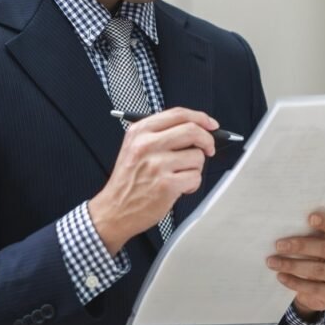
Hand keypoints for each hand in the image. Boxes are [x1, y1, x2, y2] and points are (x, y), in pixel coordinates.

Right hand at [89, 107, 217, 254]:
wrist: (114, 210)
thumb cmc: (129, 180)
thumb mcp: (135, 147)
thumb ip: (162, 134)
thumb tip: (198, 128)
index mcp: (140, 131)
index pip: (178, 114)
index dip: (200, 117)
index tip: (211, 125)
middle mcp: (147, 145)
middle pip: (192, 130)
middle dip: (207, 140)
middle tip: (208, 149)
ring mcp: (157, 165)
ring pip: (197, 156)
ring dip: (195, 168)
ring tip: (179, 176)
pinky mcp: (167, 185)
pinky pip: (196, 177)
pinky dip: (192, 184)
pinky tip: (178, 188)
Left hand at [267, 211, 324, 319]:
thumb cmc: (319, 259)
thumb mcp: (319, 244)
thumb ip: (311, 234)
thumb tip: (284, 226)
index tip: (309, 218)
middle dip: (300, 246)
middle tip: (278, 245)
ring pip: (318, 270)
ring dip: (292, 265)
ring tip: (273, 262)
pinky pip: (315, 288)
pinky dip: (295, 282)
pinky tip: (281, 276)